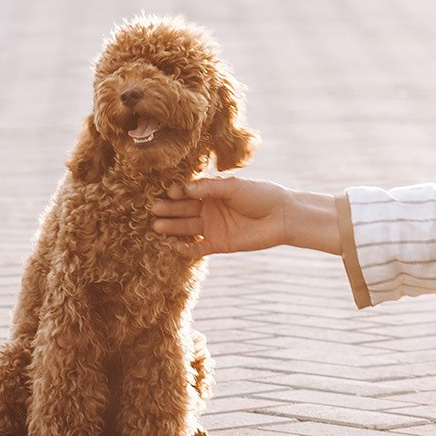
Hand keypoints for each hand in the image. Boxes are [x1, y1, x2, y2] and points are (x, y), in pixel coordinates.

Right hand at [151, 176, 340, 257]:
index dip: (177, 192)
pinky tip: (174, 246)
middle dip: (169, 209)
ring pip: (187, 228)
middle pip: (184, 210)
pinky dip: (186, 248)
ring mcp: (213, 227)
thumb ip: (209, 187)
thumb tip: (184, 188)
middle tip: (153, 209)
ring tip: (157, 226)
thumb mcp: (234, 187)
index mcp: (213, 192)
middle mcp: (210, 209)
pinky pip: (198, 248)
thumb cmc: (261, 195)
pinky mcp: (219, 244)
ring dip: (172, 227)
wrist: (282, 217)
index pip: (190, 192)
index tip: (167, 192)